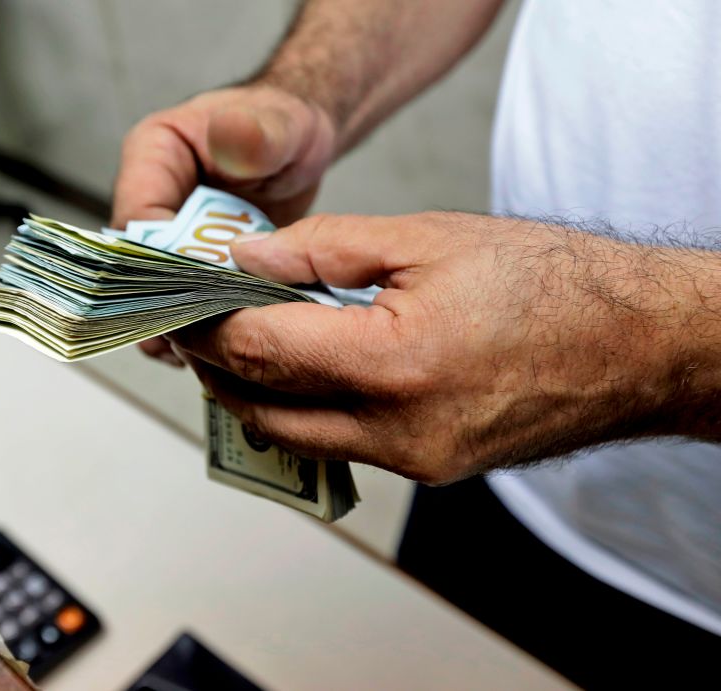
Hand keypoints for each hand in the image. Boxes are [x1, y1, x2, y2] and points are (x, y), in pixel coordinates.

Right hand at [112, 85, 336, 363]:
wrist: (300, 142)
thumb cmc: (281, 124)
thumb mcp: (276, 126)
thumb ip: (254, 135)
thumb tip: (232, 136)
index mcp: (150, 158)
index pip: (136, 224)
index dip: (160, 265)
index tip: (198, 296)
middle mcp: (149, 199)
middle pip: (140, 265)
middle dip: (169, 305)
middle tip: (198, 343)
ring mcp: (167, 235)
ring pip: (157, 291)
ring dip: (183, 323)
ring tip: (210, 353)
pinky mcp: (189, 260)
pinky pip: (183, 300)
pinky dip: (202, 325)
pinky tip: (226, 343)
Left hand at [166, 212, 698, 483]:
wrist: (635, 343)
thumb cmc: (549, 282)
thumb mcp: (426, 237)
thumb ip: (322, 249)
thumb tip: (246, 260)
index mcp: (395, 363)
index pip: (260, 351)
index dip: (209, 324)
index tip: (184, 302)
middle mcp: (399, 430)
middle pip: (262, 410)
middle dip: (217, 369)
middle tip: (202, 327)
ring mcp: (416, 461)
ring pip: (296, 438)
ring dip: (258, 396)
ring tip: (249, 344)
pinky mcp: (431, 470)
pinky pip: (342, 447)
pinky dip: (308, 411)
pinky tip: (309, 371)